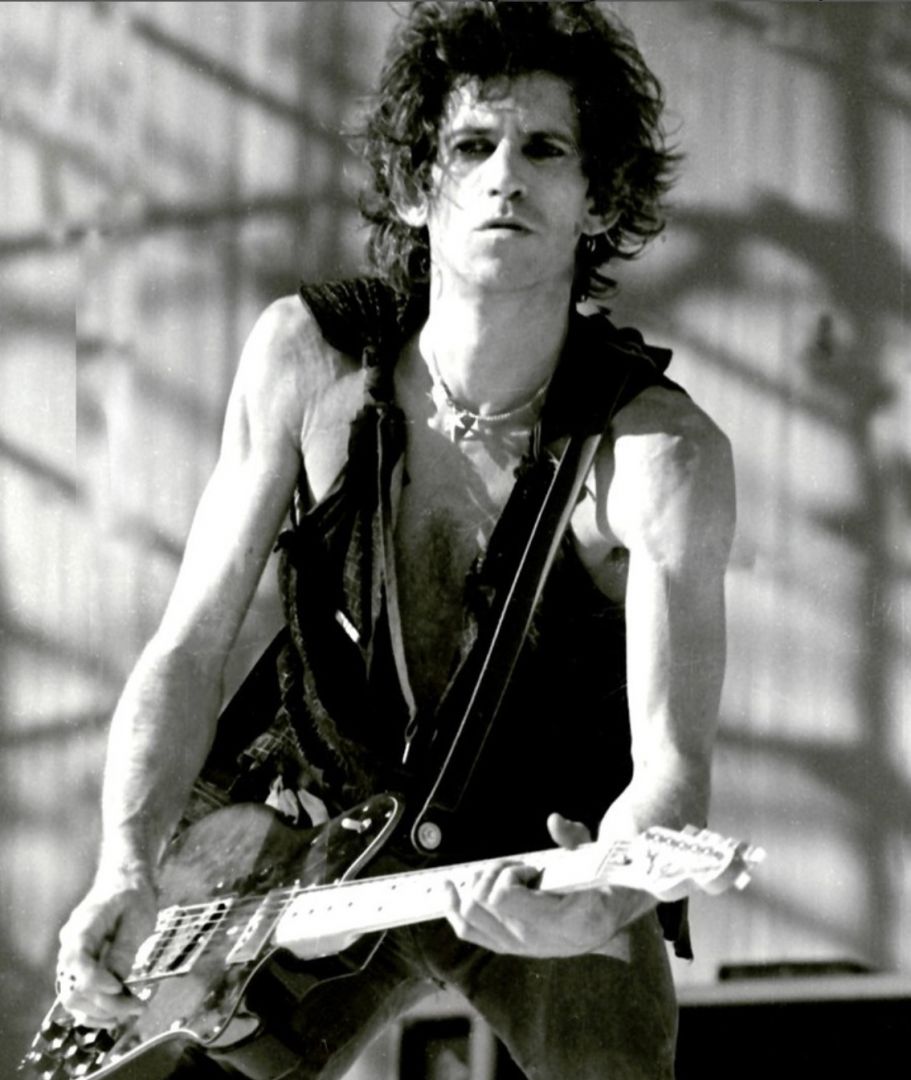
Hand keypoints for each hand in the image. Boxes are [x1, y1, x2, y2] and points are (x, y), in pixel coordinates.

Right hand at [55, 868, 156, 1027]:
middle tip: (137, 1006)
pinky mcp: (80, 968)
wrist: (124, 881)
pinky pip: (78, 997)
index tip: (120, 988)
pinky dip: (94, 1010)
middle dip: (105, 1004)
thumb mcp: (138, 917)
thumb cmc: (133, 895)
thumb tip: (117, 981)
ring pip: (73, 998)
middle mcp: (70, 946)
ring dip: (100, 1012)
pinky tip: (115, 1014)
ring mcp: (72, 959)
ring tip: (130, 1011)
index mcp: (82, 928)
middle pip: (74, 987)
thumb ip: (125, 948)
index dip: (95, 982)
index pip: (77, 963)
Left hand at [444, 814, 652, 957]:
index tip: (531, 868)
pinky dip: (455, 909)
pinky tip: (450, 891)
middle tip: (515, 866)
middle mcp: (537, 942)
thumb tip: (555, 822)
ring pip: (469, 918)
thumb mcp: (597, 856)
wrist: (611, 911)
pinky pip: (469, 930)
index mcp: (562, 924)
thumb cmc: (603, 881)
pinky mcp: (509, 945)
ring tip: (499, 873)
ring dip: (477, 886)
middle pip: (481, 904)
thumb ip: (575, 839)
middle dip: (492, 874)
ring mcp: (521, 947)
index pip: (504, 899)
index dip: (510, 875)